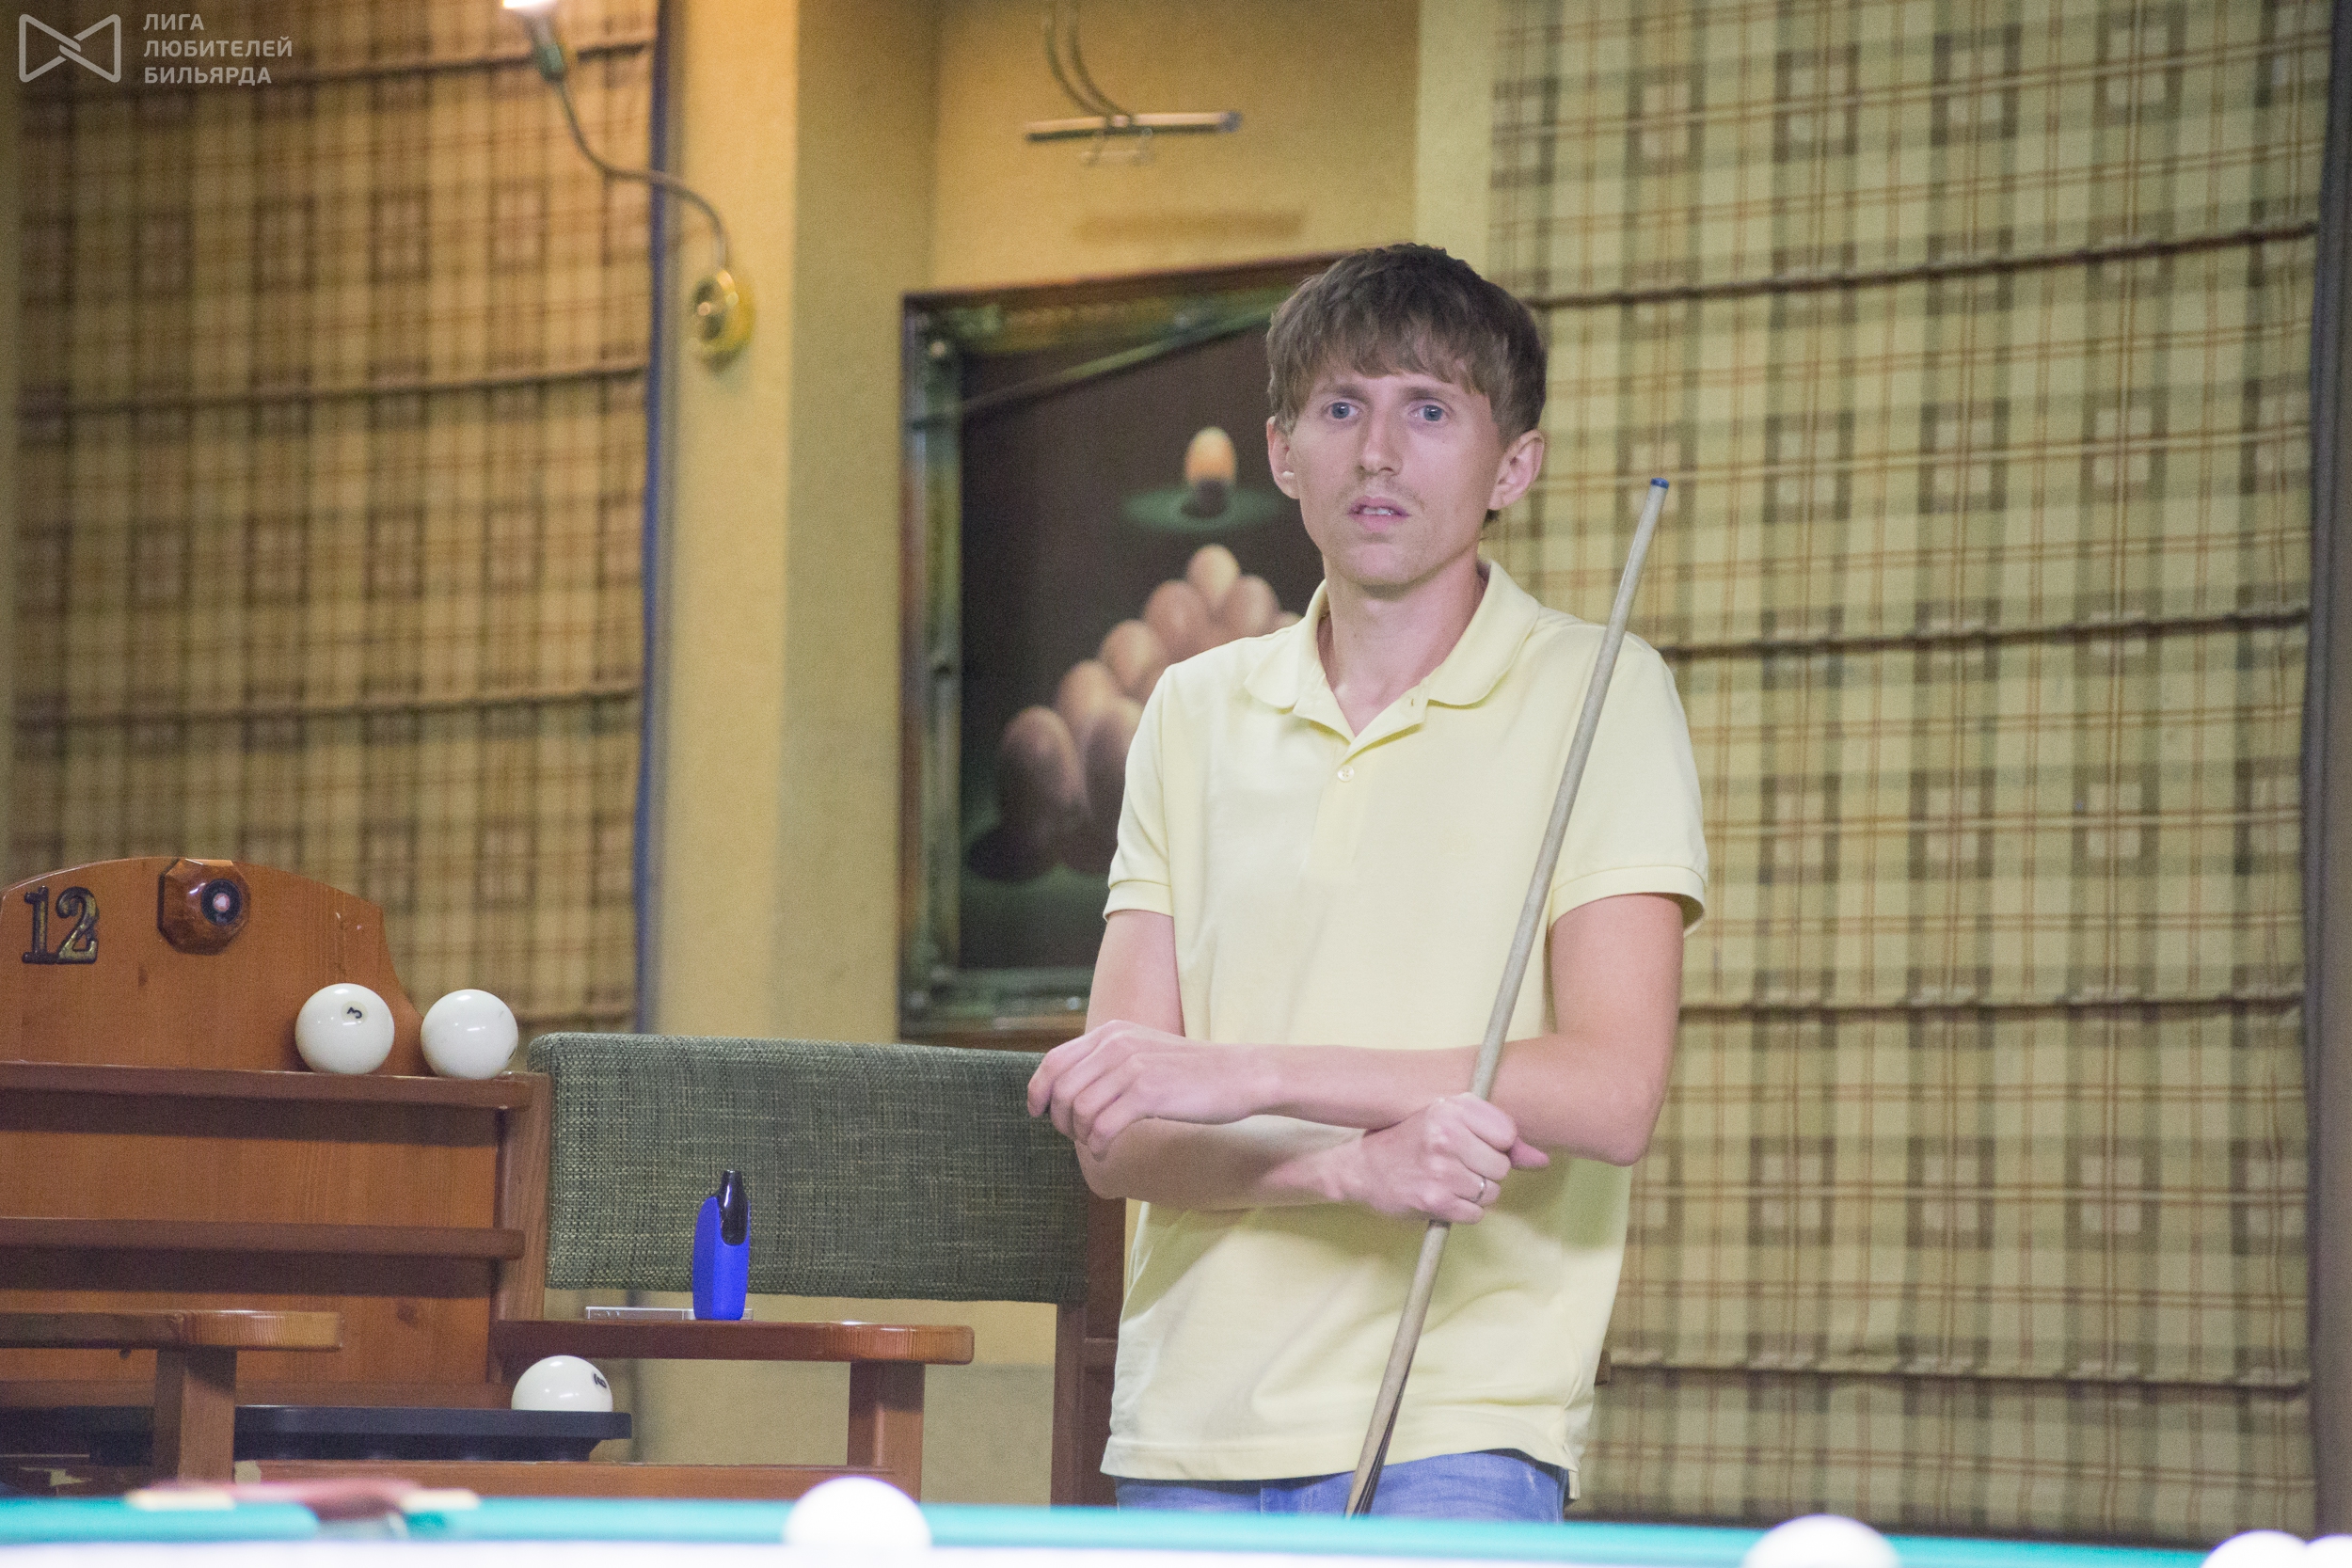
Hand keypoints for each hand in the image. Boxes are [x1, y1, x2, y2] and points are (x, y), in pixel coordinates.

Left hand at [1026, 1021, 1270, 1154]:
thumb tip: (1071, 1091)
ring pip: (1079, 1110)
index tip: (1038, 1113)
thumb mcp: (1145, 1053)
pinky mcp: (1148, 1092)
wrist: (1242, 1075)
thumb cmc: (1194, 1073)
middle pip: (1061, 1089)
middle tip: (1076, 1136)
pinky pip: (1103, 1126)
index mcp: (1112, 1032)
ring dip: (1081, 1135)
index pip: (1054, 1060)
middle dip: (1060, 1119)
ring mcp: (1132, 1066)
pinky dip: (1098, 1145)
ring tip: (1098, 1145)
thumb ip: (1110, 1063)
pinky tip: (1107, 1152)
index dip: (1038, 1090)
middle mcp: (1116, 1044)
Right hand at [1335, 1095, 1548, 1222]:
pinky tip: (1442, 1197)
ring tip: (1447, 1181)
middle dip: (1485, 1172)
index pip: (1507, 1133)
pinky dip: (1463, 1211)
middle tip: (1455, 1165)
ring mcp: (1441, 1169)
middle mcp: (1446, 1136)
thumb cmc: (1410, 1142)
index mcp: (1450, 1108)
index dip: (1496, 1145)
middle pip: (1501, 1166)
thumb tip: (1542, 1160)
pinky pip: (1476, 1213)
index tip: (1474, 1146)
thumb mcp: (1449, 1125)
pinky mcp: (1435, 1200)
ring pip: (1491, 1192)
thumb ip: (1499, 1139)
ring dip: (1474, 1194)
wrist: (1361, 1169)